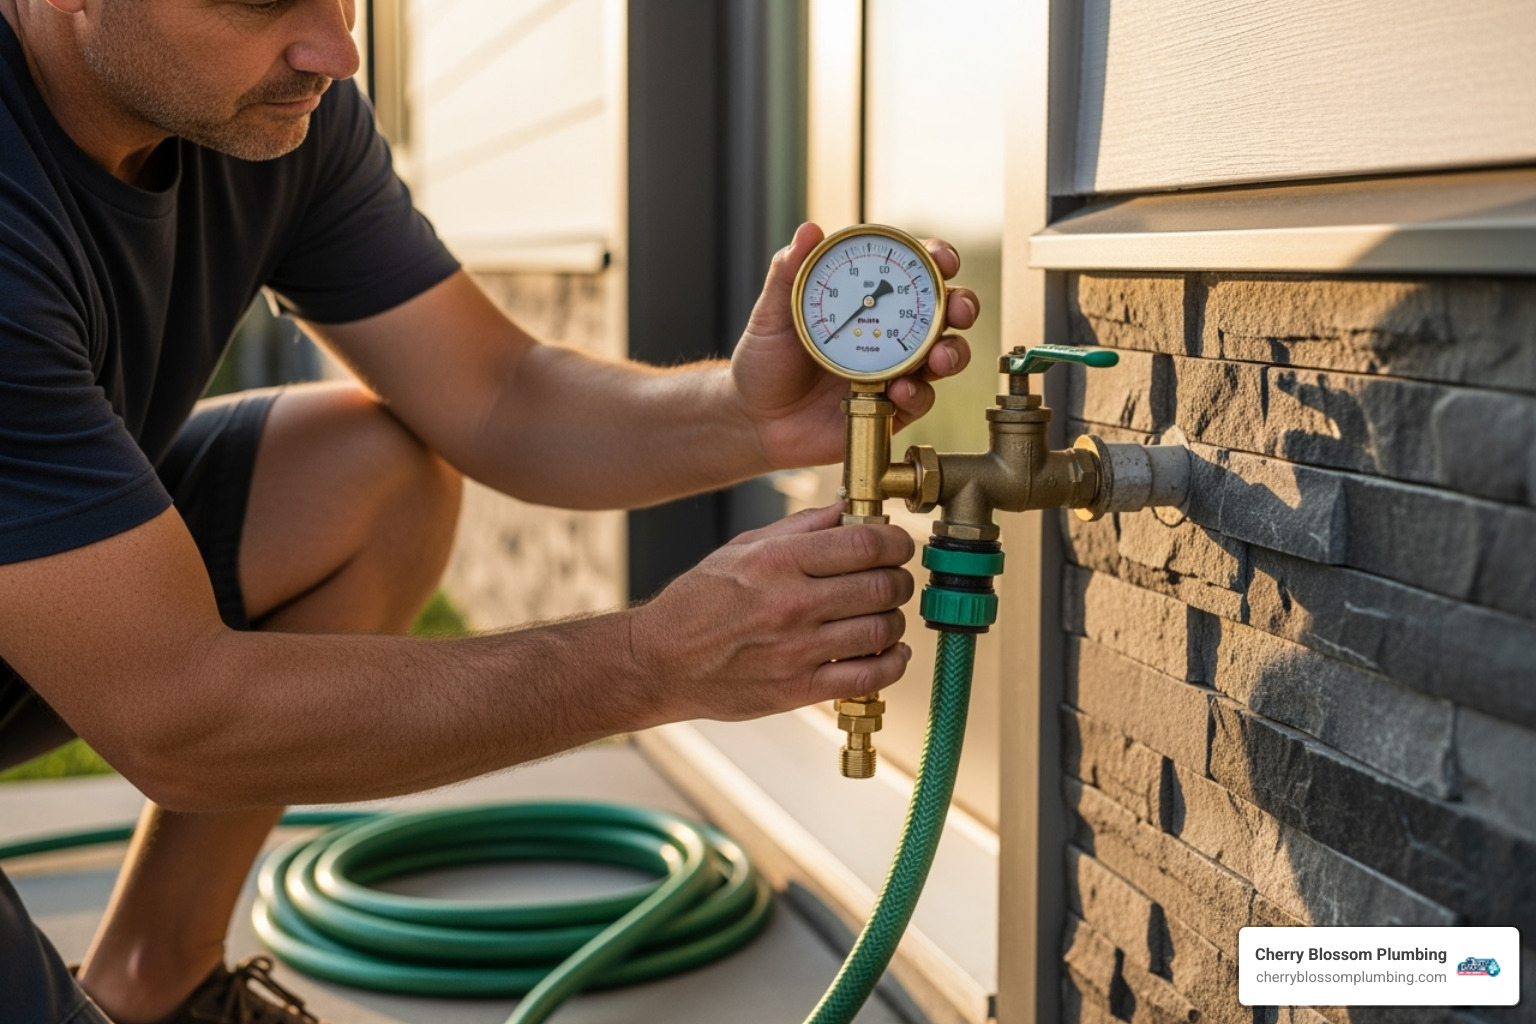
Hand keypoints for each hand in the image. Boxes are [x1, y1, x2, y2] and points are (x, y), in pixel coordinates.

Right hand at [625, 504, 914, 721]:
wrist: (661, 662)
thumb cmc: (698, 603)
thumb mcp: (743, 548)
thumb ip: (800, 528)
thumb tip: (847, 509)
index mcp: (777, 562)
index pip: (865, 543)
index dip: (896, 541)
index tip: (898, 544)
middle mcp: (790, 604)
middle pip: (882, 586)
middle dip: (899, 579)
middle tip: (893, 579)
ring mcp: (797, 650)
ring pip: (882, 630)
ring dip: (895, 620)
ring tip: (882, 615)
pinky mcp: (799, 689)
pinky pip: (869, 677)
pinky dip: (892, 663)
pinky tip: (889, 652)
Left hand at [730, 222, 979, 469]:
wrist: (756, 420)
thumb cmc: (765, 361)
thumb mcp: (773, 314)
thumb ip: (788, 273)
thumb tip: (809, 230)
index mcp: (869, 299)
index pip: (912, 270)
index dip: (937, 258)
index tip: (942, 258)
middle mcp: (891, 331)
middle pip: (945, 311)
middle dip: (962, 305)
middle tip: (958, 310)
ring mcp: (897, 370)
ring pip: (945, 355)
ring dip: (952, 352)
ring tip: (938, 358)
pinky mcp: (894, 408)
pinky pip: (921, 399)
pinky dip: (917, 393)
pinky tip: (899, 391)